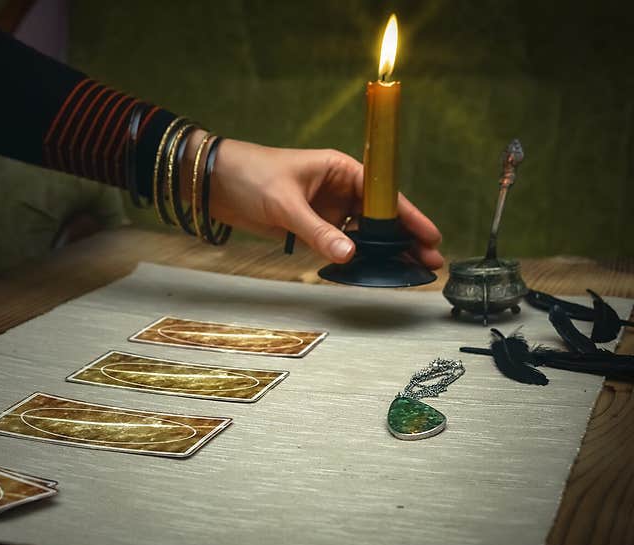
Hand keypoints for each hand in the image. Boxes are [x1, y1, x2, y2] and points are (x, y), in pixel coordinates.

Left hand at [189, 133, 442, 268]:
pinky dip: (355, 257)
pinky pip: (339, 244)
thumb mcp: (286, 203)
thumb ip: (318, 231)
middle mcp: (339, 189)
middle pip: (380, 217)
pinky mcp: (311, 227)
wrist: (215, 183)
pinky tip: (370, 272)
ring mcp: (326, 210)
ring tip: (407, 273)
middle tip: (429, 264)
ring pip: (363, 233)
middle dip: (405, 240)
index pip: (384, 194)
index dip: (409, 217)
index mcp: (341, 169)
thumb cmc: (251, 175)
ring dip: (383, 252)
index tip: (431, 237)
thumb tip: (350, 255)